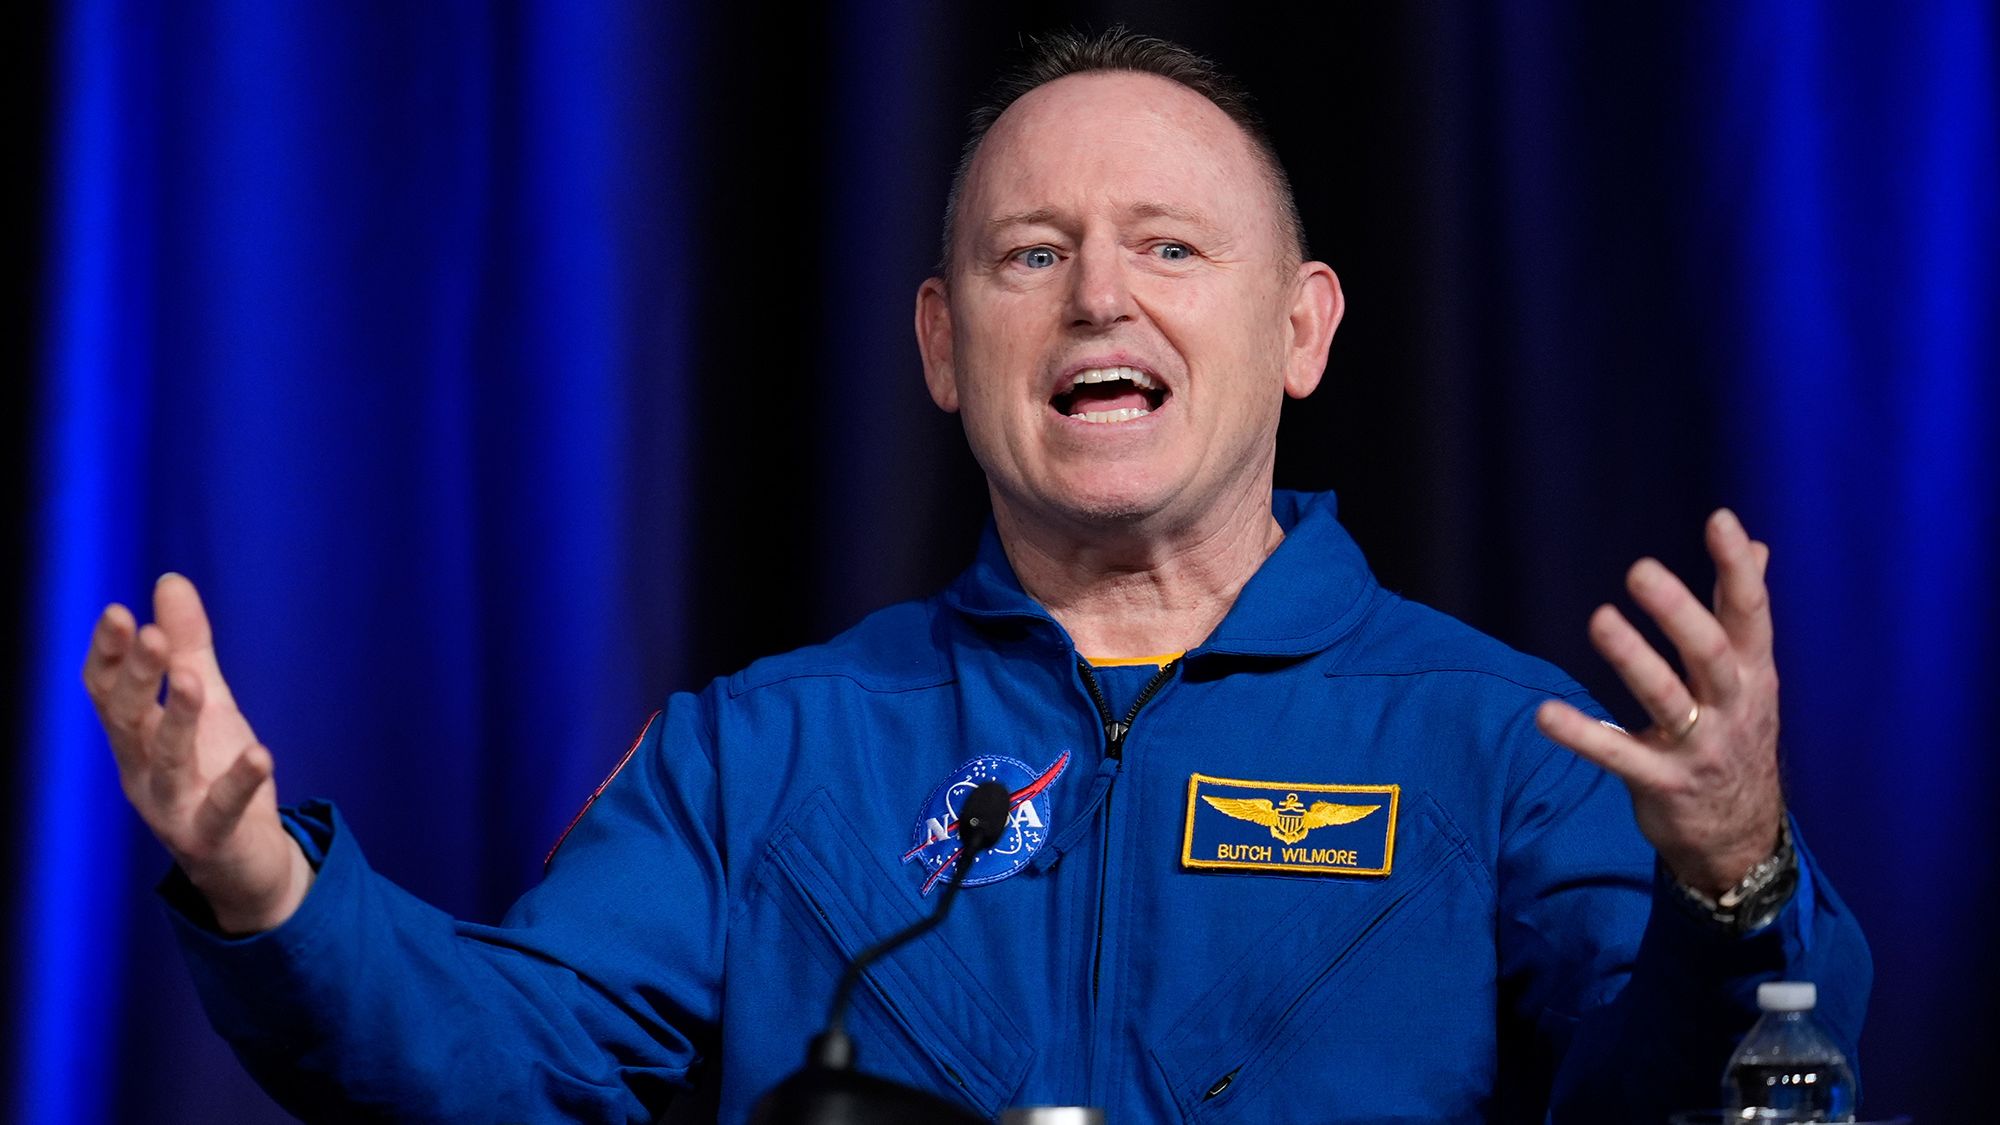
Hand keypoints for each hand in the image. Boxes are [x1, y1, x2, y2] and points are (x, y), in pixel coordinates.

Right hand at [82, 574, 312, 932]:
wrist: (246, 861)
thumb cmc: (215, 771)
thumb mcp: (208, 702)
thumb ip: (188, 647)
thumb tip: (169, 579)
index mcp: (134, 737)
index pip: (106, 693)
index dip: (107, 656)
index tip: (115, 613)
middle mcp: (142, 772)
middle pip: (128, 720)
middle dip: (138, 677)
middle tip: (148, 634)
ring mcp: (173, 809)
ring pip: (168, 762)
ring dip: (178, 720)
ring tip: (194, 680)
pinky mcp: (212, 838)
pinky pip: (222, 810)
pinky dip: (239, 783)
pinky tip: (261, 754)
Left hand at [1534, 509, 1783, 897]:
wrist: (1741, 838)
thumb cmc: (1736, 737)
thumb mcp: (1754, 677)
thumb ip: (1744, 612)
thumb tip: (1756, 544)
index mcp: (1756, 674)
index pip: (1751, 613)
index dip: (1738, 568)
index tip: (1719, 520)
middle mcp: (1734, 707)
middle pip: (1712, 653)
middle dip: (1679, 612)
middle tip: (1640, 569)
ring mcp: (1700, 749)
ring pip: (1668, 700)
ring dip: (1633, 659)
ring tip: (1600, 619)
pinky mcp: (1663, 784)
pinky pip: (1619, 757)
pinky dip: (1583, 735)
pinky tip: (1545, 714)